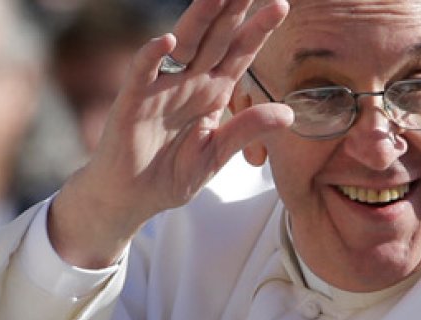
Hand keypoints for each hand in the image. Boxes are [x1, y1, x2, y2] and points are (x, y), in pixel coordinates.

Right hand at [49, 0, 291, 267]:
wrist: (131, 198)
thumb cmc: (171, 174)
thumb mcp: (217, 154)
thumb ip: (247, 130)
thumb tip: (289, 113)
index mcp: (213, 92)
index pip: (240, 53)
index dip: (258, 30)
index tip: (280, 5)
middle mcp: (190, 82)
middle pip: (215, 38)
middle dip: (232, 10)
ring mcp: (161, 88)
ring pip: (184, 45)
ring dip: (199, 19)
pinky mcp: (133, 102)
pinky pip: (144, 73)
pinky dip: (153, 55)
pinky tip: (168, 40)